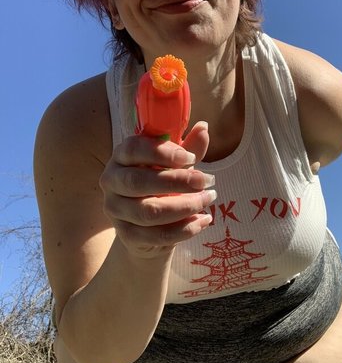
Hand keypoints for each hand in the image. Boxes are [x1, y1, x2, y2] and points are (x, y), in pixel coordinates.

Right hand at [99, 122, 214, 258]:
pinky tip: (203, 220)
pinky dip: (185, 229)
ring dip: (185, 206)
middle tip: (207, 181)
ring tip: (208, 199)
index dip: (162, 153)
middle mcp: (111, 181)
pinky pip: (157, 235)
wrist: (148, 227)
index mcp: (121, 156)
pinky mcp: (126, 235)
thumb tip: (204, 127)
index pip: (133, 149)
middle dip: (178, 181)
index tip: (191, 158)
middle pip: (139, 182)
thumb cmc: (161, 186)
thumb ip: (187, 149)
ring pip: (149, 211)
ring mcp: (115, 210)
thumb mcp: (174, 166)